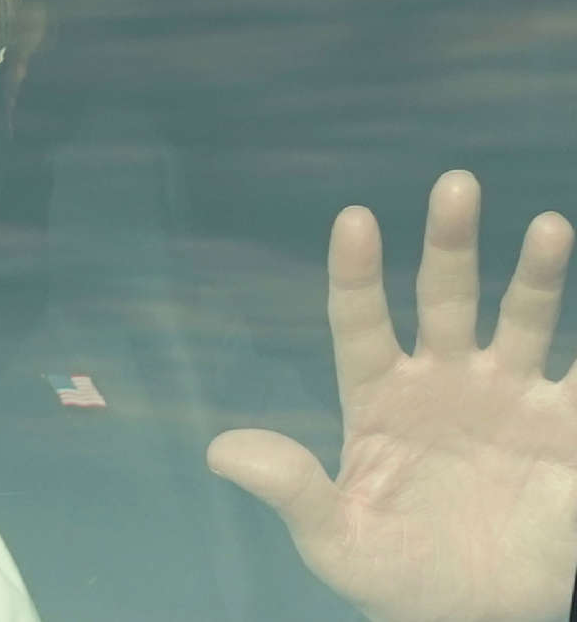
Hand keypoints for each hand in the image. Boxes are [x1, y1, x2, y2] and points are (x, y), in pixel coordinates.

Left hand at [207, 170, 576, 621]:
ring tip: (547, 227)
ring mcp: (507, 399)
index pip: (361, 322)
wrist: (471, 619)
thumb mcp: (333, 538)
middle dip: (450, 244)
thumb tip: (220, 452)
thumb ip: (290, 489)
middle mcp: (442, 382)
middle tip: (455, 184)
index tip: (353, 219)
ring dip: (535, 274)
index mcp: (378, 398)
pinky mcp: (566, 431)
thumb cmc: (391, 575)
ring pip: (521, 319)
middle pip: (444, 299)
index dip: (357, 273)